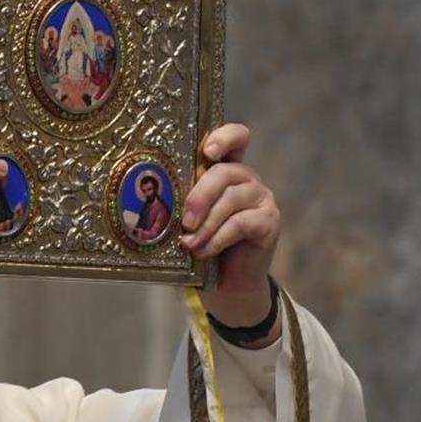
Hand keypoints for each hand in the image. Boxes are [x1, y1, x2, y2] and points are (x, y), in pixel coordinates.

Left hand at [180, 124, 281, 341]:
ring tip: (189, 243)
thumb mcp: (187, 218)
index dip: (224, 137)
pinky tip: (203, 250)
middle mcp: (246, 178)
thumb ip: (180, 202)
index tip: (207, 151)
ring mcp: (261, 198)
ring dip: (206, 223)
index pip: (235, 138)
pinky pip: (241, 223)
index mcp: (224, 168)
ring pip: (232, 199)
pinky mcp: (269, 221)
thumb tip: (152, 196)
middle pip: (225, 172)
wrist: (225, 284)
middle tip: (184, 221)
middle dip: (200, 196)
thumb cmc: (199, 244)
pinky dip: (218, 238)